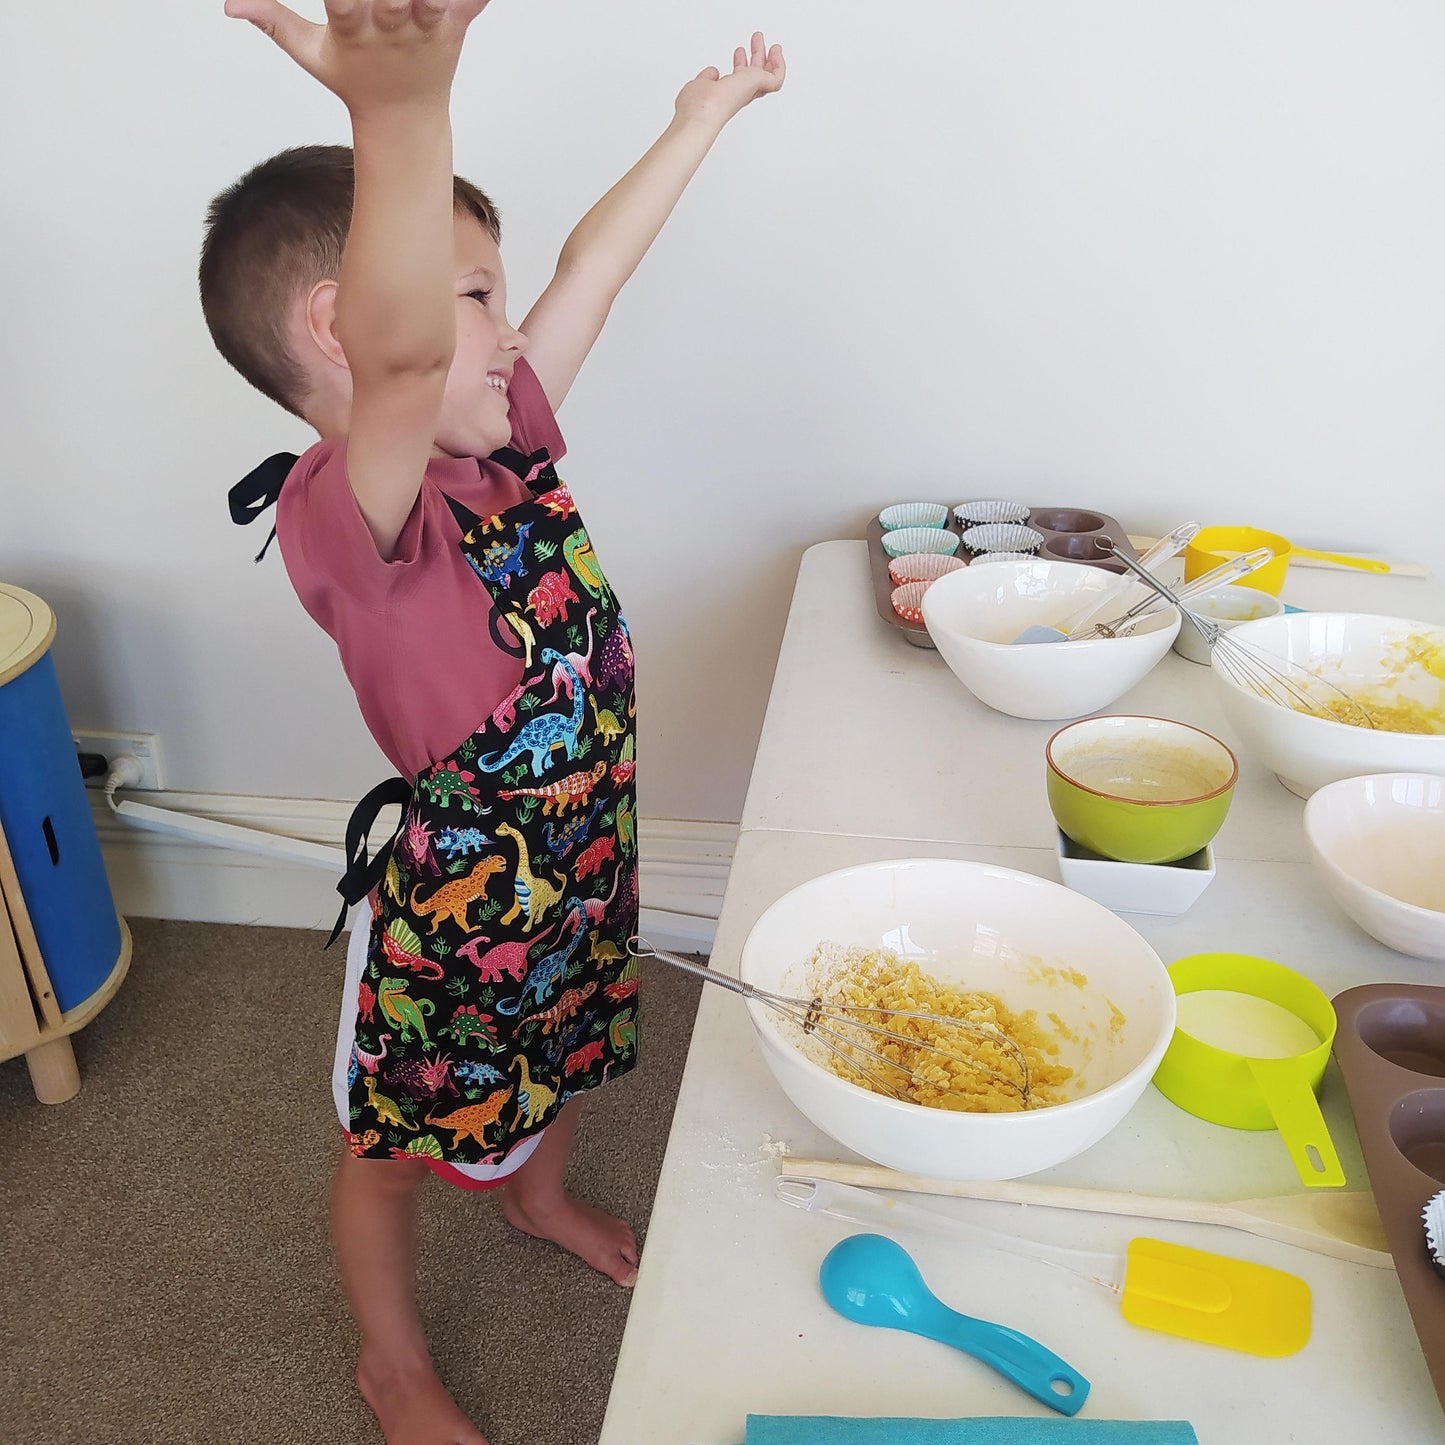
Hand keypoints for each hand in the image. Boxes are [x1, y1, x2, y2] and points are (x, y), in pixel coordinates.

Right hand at [224, 0, 488, 114]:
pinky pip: (471, 4)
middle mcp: (391, 27)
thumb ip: (273, 21)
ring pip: (430, 0)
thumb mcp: (311, 53)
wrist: (405, 119)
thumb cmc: (355, 78)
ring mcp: (425, 27)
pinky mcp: (455, 27)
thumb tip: (228, 5)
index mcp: (352, 30)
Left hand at [674, 31, 785, 129]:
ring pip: (767, 76)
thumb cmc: (697, 105)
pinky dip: (780, 64)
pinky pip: (777, 77)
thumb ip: (707, 79)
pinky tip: (776, 52)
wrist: (704, 111)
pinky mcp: (760, 86)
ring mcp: (750, 90)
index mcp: (726, 94)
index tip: (739, 51)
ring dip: (769, 57)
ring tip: (768, 42)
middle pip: (754, 74)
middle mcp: (740, 94)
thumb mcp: (699, 85)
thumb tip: (712, 72)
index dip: (740, 64)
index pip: (738, 79)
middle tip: (756, 40)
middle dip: (755, 55)